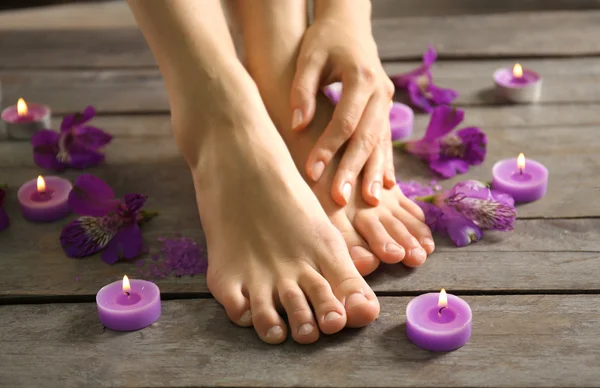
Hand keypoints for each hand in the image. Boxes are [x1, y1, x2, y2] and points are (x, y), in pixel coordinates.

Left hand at [290, 15, 395, 206]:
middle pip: (367, 138)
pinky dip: (386, 164)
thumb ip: (303, 91)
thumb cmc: (324, 41)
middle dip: (353, 170)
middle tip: (340, 199)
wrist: (349, 27)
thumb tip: (299, 125)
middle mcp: (381, 92)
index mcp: (361, 77)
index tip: (311, 172)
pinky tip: (386, 186)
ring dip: (374, 173)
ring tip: (370, 203)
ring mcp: (387, 102)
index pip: (345, 121)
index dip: (328, 148)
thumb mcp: (308, 58)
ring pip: (382, 143)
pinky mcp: (386, 110)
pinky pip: (387, 141)